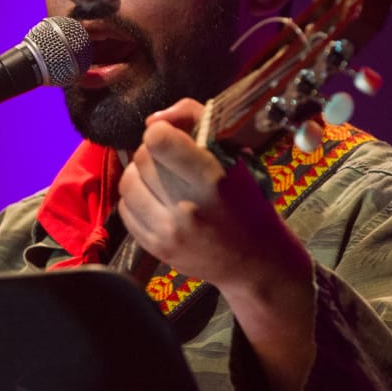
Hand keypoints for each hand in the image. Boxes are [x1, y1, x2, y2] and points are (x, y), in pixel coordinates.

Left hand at [117, 99, 316, 390]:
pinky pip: (128, 210)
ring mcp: (168, 234)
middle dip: (153, 150)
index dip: (162, 125)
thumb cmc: (257, 216)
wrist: (264, 275)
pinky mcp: (157, 250)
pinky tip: (159, 201)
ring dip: (141, 173)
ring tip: (169, 179)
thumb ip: (202, 138)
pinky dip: (136, 199)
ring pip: (129, 183)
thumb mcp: (241, 170)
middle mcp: (187, 210)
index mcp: (214, 185)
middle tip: (176, 154)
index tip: (176, 126)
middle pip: (142, 159)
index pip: (160, 139)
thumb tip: (161, 116)